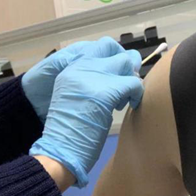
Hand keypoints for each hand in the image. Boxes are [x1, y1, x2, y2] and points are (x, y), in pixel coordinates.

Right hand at [29, 45, 142, 187]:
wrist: (58, 150)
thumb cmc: (67, 131)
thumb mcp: (74, 96)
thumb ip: (90, 81)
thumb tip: (117, 75)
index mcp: (71, 67)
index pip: (101, 46)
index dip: (115, 57)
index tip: (118, 74)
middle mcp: (81, 66)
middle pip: (114, 50)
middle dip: (126, 65)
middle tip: (126, 84)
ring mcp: (93, 76)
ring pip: (126, 62)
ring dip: (131, 78)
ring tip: (125, 97)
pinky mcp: (105, 91)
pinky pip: (133, 83)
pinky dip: (137, 93)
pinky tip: (132, 104)